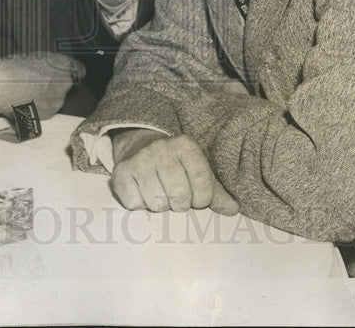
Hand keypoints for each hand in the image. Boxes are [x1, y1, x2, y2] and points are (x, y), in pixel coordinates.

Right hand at [0, 52, 85, 118]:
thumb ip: (48, 62)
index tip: (68, 73)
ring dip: (48, 96)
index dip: (72, 71)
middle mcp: (66, 82)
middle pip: (66, 85)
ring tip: (29, 92)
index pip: (79, 69)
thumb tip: (48, 67)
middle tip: (38, 82)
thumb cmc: (15, 67)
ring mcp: (59, 99)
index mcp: (63, 64)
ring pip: (57, 98)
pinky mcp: (50, 113)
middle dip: (55, 84)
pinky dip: (40, 107)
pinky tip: (27, 101)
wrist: (4, 86)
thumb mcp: (34, 55)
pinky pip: (48, 109)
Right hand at [109, 130, 239, 214]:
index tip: (198, 198)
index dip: (203, 199)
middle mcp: (162, 148)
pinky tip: (143, 192)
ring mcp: (140, 159)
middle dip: (181, 204)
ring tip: (161, 194)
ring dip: (161, 206)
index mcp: (186, 145)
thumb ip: (217, 192)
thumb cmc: (177, 167)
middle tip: (177, 198)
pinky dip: (140, 205)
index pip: (204, 185)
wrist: (141, 148)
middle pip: (179, 196)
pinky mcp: (121, 172)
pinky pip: (135, 204)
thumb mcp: (198, 172)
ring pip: (157, 203)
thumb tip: (233, 209)